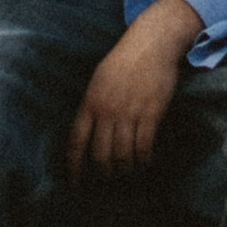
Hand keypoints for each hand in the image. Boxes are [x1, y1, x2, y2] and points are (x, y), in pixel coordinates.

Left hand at [66, 0, 204, 180]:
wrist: (151, 44)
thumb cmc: (123, 60)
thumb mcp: (98, 80)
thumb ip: (92, 105)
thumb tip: (87, 131)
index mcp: (90, 102)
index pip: (76, 141)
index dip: (75, 165)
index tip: (75, 182)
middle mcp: (107, 110)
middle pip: (101, 155)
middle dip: (103, 173)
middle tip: (108, 181)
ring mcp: (129, 113)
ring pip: (123, 155)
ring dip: (126, 170)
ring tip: (128, 174)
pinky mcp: (150, 114)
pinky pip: (144, 147)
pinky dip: (145, 159)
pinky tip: (146, 162)